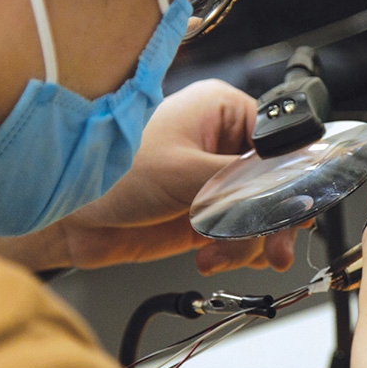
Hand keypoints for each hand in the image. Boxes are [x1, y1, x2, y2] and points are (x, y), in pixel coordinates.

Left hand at [0, 79, 299, 274]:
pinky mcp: (206, 214)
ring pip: (263, 215)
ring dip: (250, 241)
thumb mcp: (185, 174)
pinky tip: (210, 256)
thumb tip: (290, 191)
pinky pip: (242, 235)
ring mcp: (216, 181)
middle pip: (278, 183)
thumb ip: (244, 184)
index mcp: (222, 111)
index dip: (292, 178)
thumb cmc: (109, 174)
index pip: (280, 142)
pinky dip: (234, 251)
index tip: (297, 208)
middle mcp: (223, 143)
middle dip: (275, 220)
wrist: (69, 219)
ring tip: (223, 254)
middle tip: (276, 247)